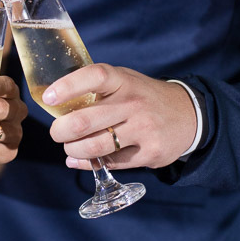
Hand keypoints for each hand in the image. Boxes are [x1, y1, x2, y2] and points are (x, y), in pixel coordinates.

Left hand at [43, 64, 196, 170]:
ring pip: (95, 147)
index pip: (94, 76)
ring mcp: (143, 129)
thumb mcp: (125, 81)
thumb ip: (96, 89)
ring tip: (70, 147)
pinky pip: (111, 163)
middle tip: (57, 132)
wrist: (190, 115)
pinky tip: (81, 160)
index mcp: (124, 80)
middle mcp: (134, 103)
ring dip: (73, 150)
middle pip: (85, 121)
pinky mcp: (150, 152)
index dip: (67, 86)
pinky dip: (88, 164)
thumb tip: (55, 105)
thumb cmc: (143, 97)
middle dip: (61, 131)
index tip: (48, 97)